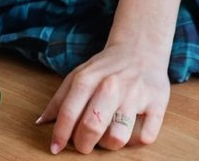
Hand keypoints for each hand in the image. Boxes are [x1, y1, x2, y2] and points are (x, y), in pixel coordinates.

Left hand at [37, 42, 169, 152]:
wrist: (140, 48)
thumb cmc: (105, 68)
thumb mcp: (78, 75)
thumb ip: (60, 99)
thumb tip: (41, 123)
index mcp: (88, 78)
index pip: (70, 112)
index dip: (61, 134)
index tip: (56, 149)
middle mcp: (111, 86)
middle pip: (92, 127)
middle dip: (83, 144)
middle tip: (83, 145)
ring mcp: (135, 95)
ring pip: (118, 137)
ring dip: (109, 144)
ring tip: (107, 135)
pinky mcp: (157, 103)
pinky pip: (145, 137)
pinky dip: (135, 141)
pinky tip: (130, 131)